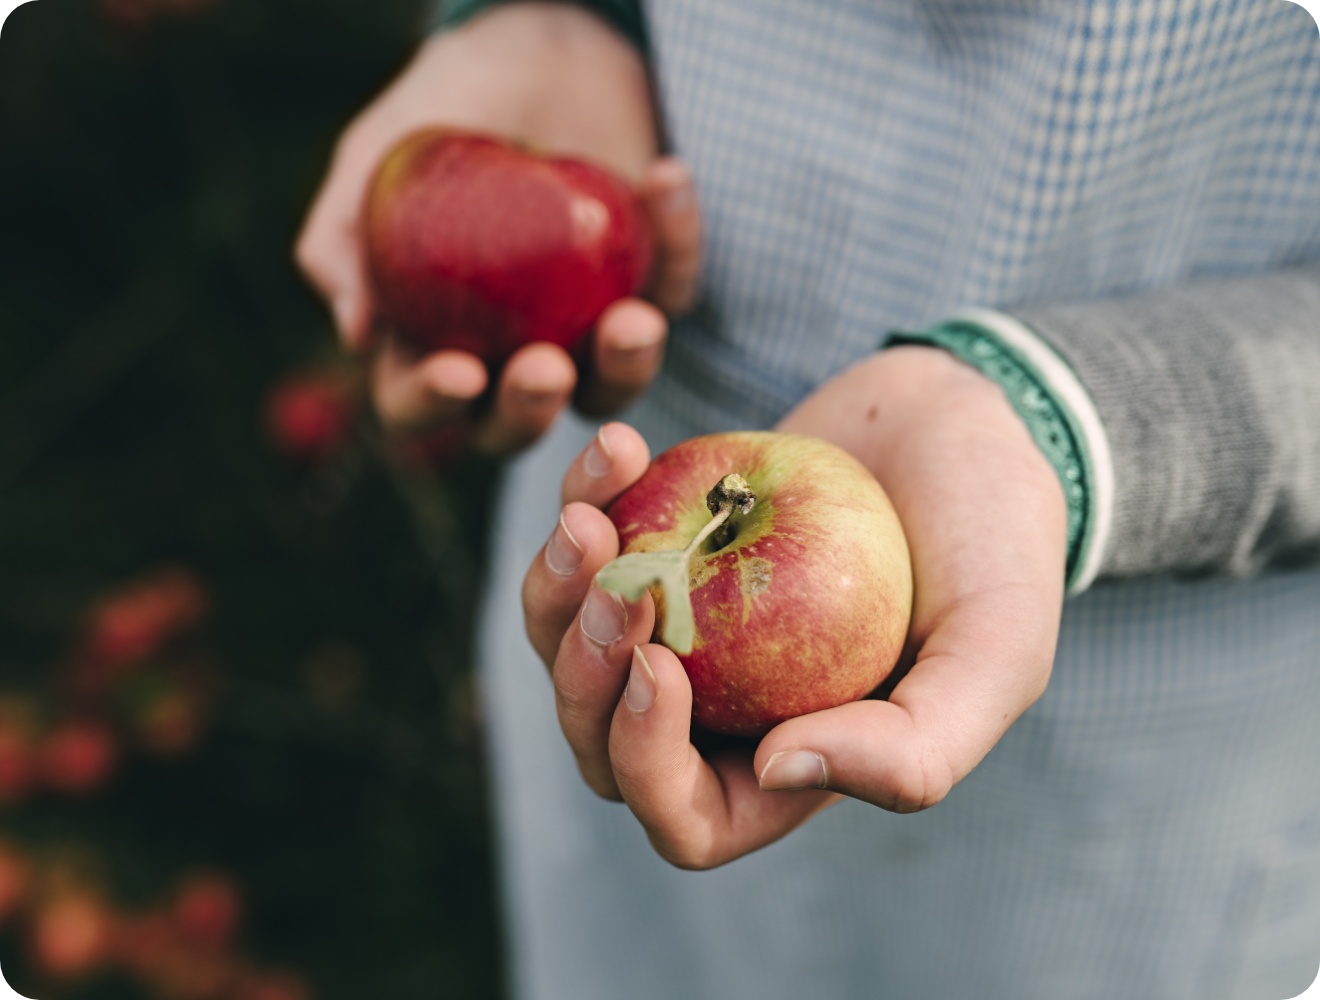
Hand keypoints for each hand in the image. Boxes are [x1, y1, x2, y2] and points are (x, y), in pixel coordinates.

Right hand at [295, 3, 701, 455]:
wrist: (533, 50)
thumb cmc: (444, 108)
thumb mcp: (376, 154)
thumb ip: (340, 236)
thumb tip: (356, 333)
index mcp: (427, 342)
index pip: (417, 405)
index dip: (431, 404)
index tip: (459, 372)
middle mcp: (507, 356)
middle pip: (514, 425)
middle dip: (530, 410)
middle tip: (545, 368)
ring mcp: (585, 332)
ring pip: (609, 390)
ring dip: (626, 368)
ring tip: (634, 321)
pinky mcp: (654, 288)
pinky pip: (676, 286)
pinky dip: (678, 240)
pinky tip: (663, 178)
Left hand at [521, 347, 1067, 867]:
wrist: (966, 423)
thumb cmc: (995, 544)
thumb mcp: (996, 652)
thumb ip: (917, 749)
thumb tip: (774, 771)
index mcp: (788, 764)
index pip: (684, 819)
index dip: (646, 765)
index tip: (657, 666)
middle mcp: (722, 708)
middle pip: (599, 740)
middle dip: (579, 673)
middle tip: (607, 578)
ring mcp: (682, 625)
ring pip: (569, 647)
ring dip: (556, 591)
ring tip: (588, 515)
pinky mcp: (659, 545)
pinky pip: (588, 547)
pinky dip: (586, 498)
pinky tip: (621, 448)